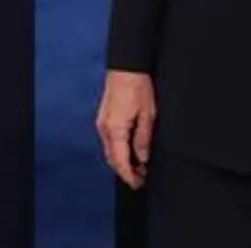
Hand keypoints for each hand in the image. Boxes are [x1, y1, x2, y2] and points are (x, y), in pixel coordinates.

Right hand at [96, 70, 156, 189]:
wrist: (126, 66)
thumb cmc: (138, 87)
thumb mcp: (148, 115)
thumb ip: (143, 139)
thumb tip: (142, 158)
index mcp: (115, 130)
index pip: (120, 161)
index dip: (129, 175)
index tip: (139, 184)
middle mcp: (104, 129)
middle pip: (112, 158)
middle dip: (125, 171)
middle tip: (141, 179)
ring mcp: (102, 123)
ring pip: (110, 150)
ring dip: (122, 161)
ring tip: (139, 166)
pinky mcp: (104, 118)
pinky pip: (109, 141)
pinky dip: (118, 150)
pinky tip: (130, 151)